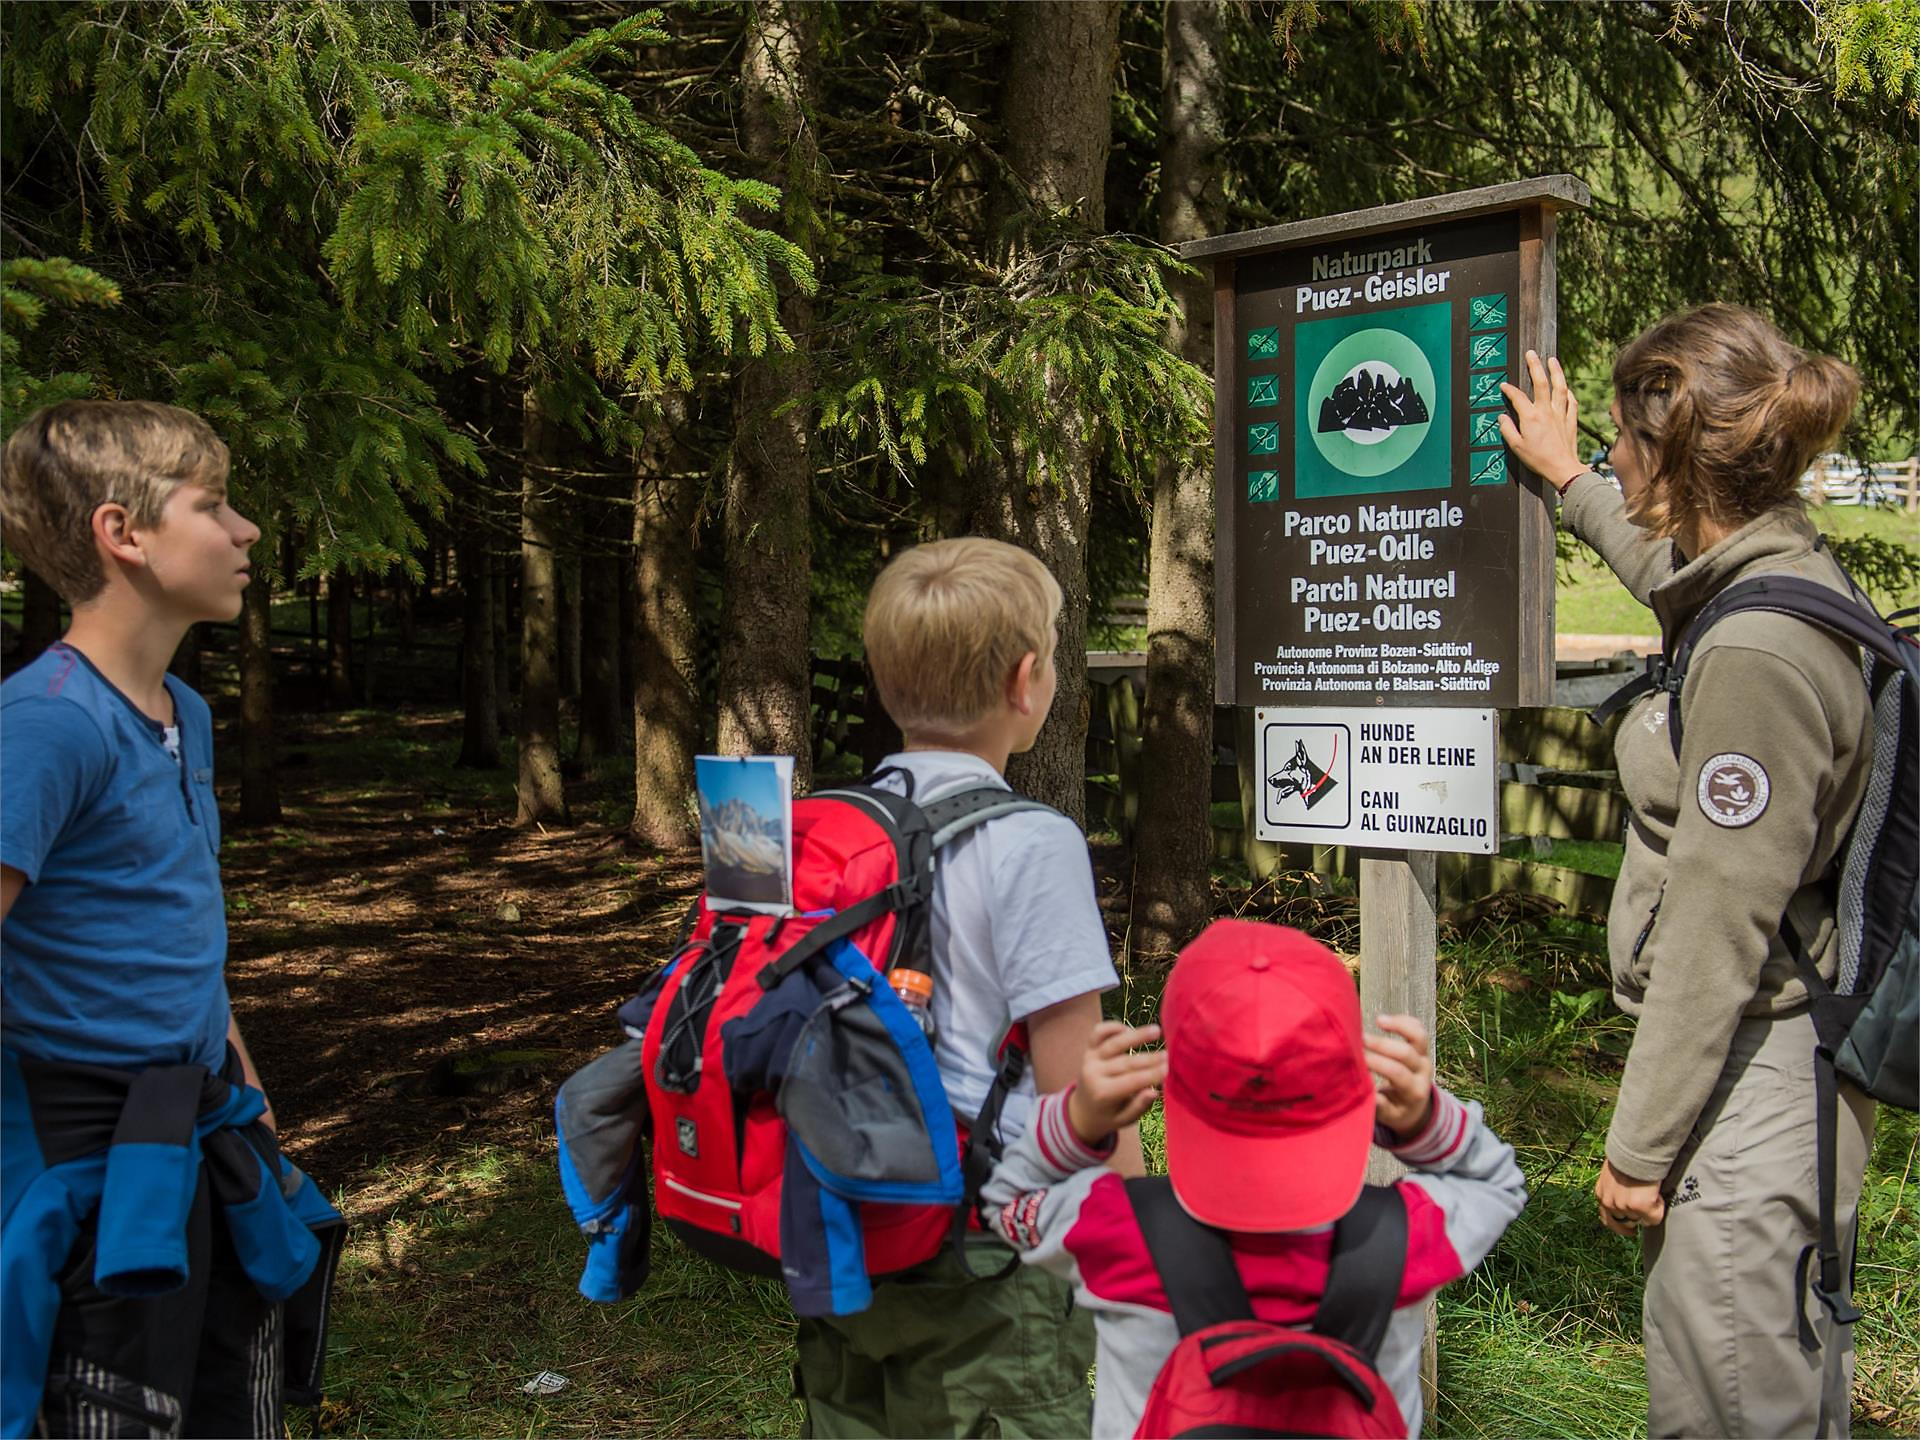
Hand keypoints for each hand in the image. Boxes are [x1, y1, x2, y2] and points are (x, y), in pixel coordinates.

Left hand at [1066, 1021, 1165, 1147]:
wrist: (1082, 1111)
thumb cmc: (1108, 1116)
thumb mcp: (1124, 1120)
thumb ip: (1138, 1106)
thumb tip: (1154, 1091)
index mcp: (1103, 1094)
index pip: (1131, 1082)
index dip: (1151, 1075)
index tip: (1168, 1069)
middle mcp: (1093, 1074)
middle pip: (1125, 1062)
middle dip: (1149, 1058)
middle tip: (1169, 1054)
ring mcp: (1089, 1059)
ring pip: (1113, 1043)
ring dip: (1135, 1035)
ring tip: (1156, 1030)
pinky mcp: (1088, 1049)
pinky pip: (1098, 1033)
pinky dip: (1112, 1027)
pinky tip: (1130, 1028)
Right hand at [1364, 1014, 1434, 1138]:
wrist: (1415, 1106)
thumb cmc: (1396, 1110)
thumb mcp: (1389, 1116)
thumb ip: (1379, 1106)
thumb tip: (1369, 1093)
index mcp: (1414, 1091)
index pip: (1398, 1073)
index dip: (1378, 1063)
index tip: (1359, 1059)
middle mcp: (1423, 1072)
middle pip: (1406, 1053)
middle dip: (1382, 1045)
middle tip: (1360, 1040)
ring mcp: (1424, 1057)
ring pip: (1419, 1036)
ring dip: (1398, 1025)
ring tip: (1378, 1020)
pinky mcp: (1423, 1047)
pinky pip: (1418, 1028)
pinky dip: (1403, 1020)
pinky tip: (1384, 1019)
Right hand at [1498, 350, 1583, 488]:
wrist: (1562, 468)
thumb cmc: (1538, 460)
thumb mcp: (1516, 447)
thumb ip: (1507, 430)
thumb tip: (1502, 418)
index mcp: (1530, 417)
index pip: (1517, 397)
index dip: (1509, 389)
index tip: (1504, 385)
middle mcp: (1546, 411)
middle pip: (1541, 382)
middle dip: (1535, 366)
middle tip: (1531, 353)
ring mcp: (1561, 413)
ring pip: (1559, 386)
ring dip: (1556, 371)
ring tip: (1552, 360)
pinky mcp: (1571, 419)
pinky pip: (1571, 401)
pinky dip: (1568, 392)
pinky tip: (1566, 387)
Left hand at [1595, 1159, 1664, 1235]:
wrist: (1636, 1149)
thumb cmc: (1628, 1157)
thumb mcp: (1612, 1174)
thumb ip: (1615, 1189)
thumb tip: (1625, 1197)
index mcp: (1601, 1194)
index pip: (1607, 1219)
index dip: (1619, 1226)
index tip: (1630, 1231)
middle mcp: (1609, 1203)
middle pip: (1625, 1222)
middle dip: (1636, 1217)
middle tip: (1646, 1212)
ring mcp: (1624, 1206)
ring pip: (1641, 1220)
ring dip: (1648, 1211)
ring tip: (1651, 1193)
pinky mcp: (1640, 1207)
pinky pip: (1653, 1218)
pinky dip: (1658, 1208)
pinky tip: (1657, 1194)